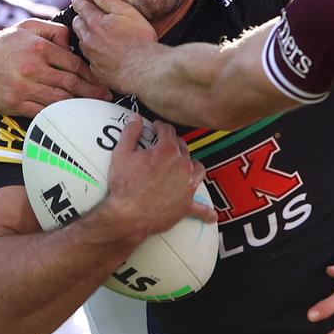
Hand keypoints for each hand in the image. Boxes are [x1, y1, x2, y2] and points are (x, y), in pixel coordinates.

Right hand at [0, 18, 109, 115]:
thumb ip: (52, 29)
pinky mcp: (16, 104)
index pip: (73, 63)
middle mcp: (32, 67)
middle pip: (71, 83)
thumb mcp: (25, 27)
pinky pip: (44, 111)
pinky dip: (60, 115)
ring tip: (94, 107)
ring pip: (60, 99)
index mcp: (38, 47)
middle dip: (92, 91)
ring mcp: (24, 87)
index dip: (91, 74)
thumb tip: (73, 38)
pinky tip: (72, 116)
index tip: (103, 81)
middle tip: (107, 97)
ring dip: (80, 105)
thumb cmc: (3, 46)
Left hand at [71, 0, 157, 94]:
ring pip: (82, 43)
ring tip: (89, 34)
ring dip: (84, 36)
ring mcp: (92, 57)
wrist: (143, 70)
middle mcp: (89, 39)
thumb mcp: (127, 12)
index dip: (79, 2)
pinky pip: (90, 60)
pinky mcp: (97, 71)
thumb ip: (109, 0)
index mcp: (95, 23)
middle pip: (78, 25)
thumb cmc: (139, 40)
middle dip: (79, 18)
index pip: (82, 8)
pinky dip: (93, 55)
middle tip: (81, 15)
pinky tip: (100, 55)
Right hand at [103, 116, 214, 237]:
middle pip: (183, 148)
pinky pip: (201, 208)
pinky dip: (206, 211)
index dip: (160, 127)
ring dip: (192, 166)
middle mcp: (182, 166)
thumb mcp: (121, 154)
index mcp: (168, 151)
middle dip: (174, 144)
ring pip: (197, 169)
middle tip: (164, 145)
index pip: (168, 131)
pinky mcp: (186, 205)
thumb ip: (130, 133)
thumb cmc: (124, 186)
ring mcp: (187, 186)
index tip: (156, 127)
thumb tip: (135, 118)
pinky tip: (211, 215)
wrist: (128, 215)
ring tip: (186, 166)